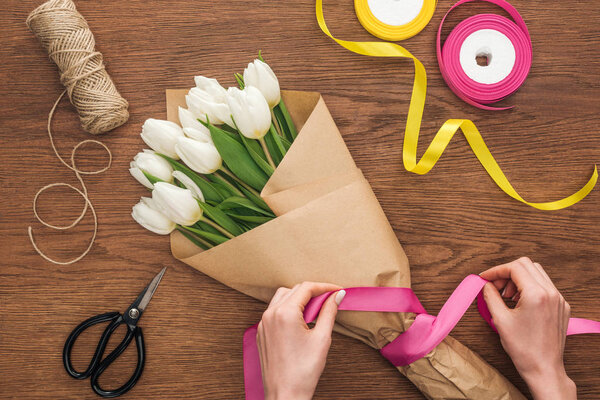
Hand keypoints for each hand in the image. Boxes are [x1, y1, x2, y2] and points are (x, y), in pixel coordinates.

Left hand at [257, 282, 345, 399]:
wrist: (285, 395)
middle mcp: (270, 315)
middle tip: (330, 300)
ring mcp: (263, 324)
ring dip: (299, 299)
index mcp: (284, 313)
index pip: (306, 288)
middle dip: (313, 292)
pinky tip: (301, 321)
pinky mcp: (261, 333)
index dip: (325, 287)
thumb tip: (337, 296)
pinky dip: (288, 309)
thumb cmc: (303, 372)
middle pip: (293, 290)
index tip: (337, 291)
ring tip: (316, 310)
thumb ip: (329, 312)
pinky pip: (274, 312)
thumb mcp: (322, 338)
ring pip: (281, 298)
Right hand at [480, 257, 575, 399]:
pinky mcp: (562, 307)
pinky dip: (530, 287)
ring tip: (507, 296)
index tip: (485, 278)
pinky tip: (520, 302)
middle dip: (507, 272)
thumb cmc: (523, 348)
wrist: (543, 368)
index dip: (496, 270)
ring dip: (518, 279)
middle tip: (495, 286)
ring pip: (537, 273)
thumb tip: (485, 285)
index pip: (514, 267)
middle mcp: (551, 293)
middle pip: (526, 265)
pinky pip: (545, 286)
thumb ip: (490, 296)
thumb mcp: (500, 319)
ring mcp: (559, 300)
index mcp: (536, 294)